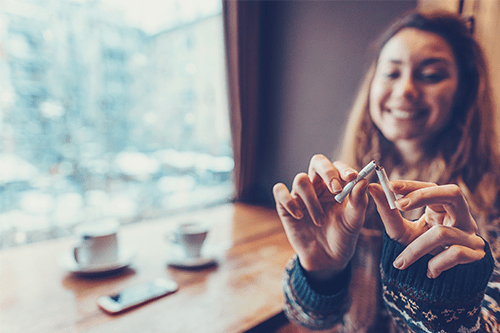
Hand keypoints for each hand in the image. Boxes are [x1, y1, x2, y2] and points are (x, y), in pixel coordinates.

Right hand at [273, 155, 368, 280]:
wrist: (327, 258)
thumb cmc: (343, 235)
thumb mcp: (355, 220)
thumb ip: (359, 201)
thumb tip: (363, 181)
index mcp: (335, 184)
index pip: (337, 166)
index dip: (342, 169)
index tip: (351, 178)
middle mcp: (317, 185)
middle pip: (317, 162)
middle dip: (327, 172)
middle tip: (336, 188)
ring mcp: (301, 195)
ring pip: (301, 180)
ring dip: (312, 201)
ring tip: (320, 221)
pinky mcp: (285, 206)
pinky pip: (280, 192)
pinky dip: (290, 202)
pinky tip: (301, 216)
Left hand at [368, 180, 484, 278]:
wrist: (432, 283)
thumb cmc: (417, 251)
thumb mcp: (400, 231)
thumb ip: (387, 211)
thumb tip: (371, 187)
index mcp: (444, 207)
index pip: (432, 186)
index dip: (413, 185)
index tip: (391, 186)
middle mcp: (461, 217)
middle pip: (452, 194)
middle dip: (423, 196)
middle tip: (398, 205)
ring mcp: (470, 235)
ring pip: (443, 232)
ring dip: (416, 248)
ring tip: (400, 262)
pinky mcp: (475, 255)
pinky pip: (454, 254)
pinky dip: (435, 264)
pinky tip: (428, 271)